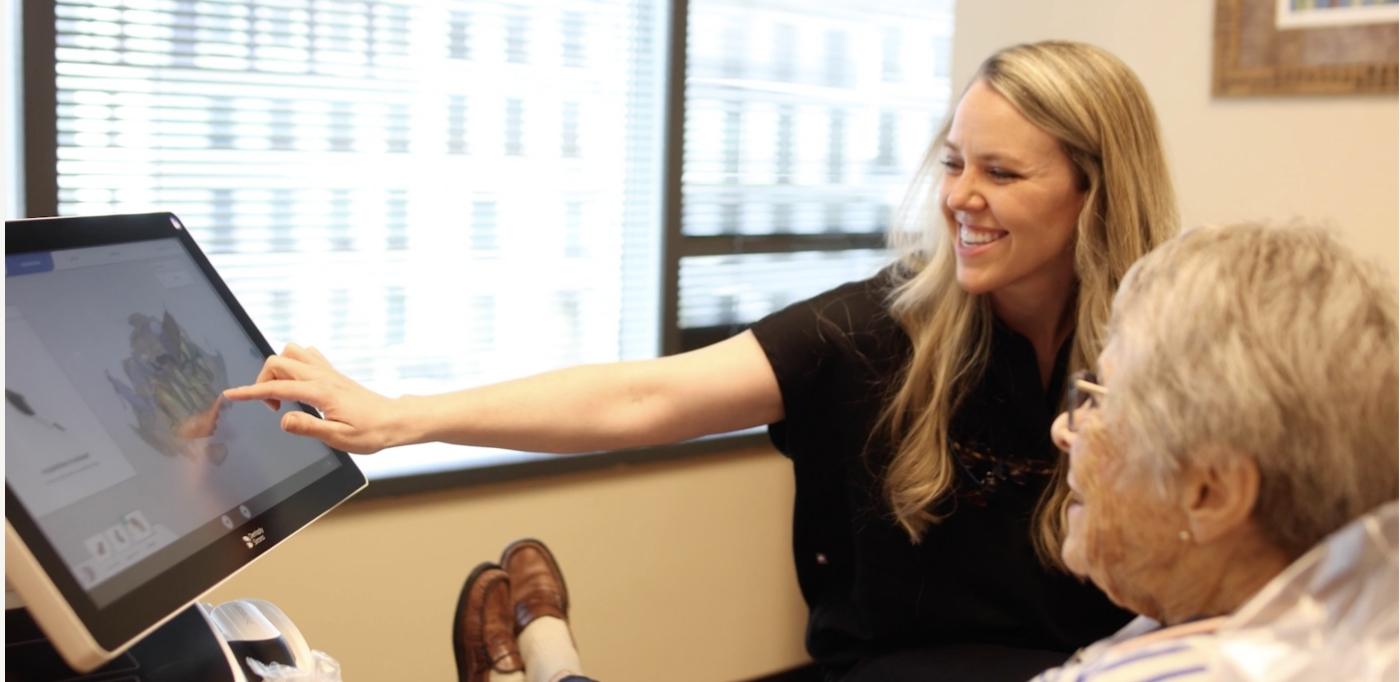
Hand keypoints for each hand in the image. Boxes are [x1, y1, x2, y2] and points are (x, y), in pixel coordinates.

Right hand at [223, 343, 399, 453]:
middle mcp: (323, 377)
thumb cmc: (370, 432)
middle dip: (264, 380)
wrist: (394, 420)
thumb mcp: (339, 438)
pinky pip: (307, 355)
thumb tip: (283, 419)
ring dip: (278, 369)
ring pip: (292, 352)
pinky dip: (294, 364)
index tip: (231, 395)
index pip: (277, 387)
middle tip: (274, 408)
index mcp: (321, 393)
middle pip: (279, 362)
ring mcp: (328, 372)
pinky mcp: (333, 373)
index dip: (251, 391)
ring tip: (284, 394)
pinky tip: (298, 384)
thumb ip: (309, 428)